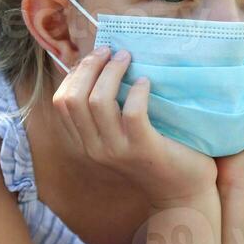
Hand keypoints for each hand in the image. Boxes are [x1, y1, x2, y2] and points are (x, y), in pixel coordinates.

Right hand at [53, 45, 217, 206]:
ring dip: (111, 72)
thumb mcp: (120, 136)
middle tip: (109, 51)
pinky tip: (146, 82)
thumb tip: (100, 68)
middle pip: (73, 98)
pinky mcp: (144, 149)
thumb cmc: (154, 156)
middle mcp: (94, 149)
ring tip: (126, 58)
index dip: (75, 74)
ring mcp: (117, 150)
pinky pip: (132, 112)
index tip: (94, 58)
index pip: (62, 103)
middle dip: (89, 67)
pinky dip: (137, 92)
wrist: (181, 192)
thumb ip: (106, 112)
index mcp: (85, 143)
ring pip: (97, 101)